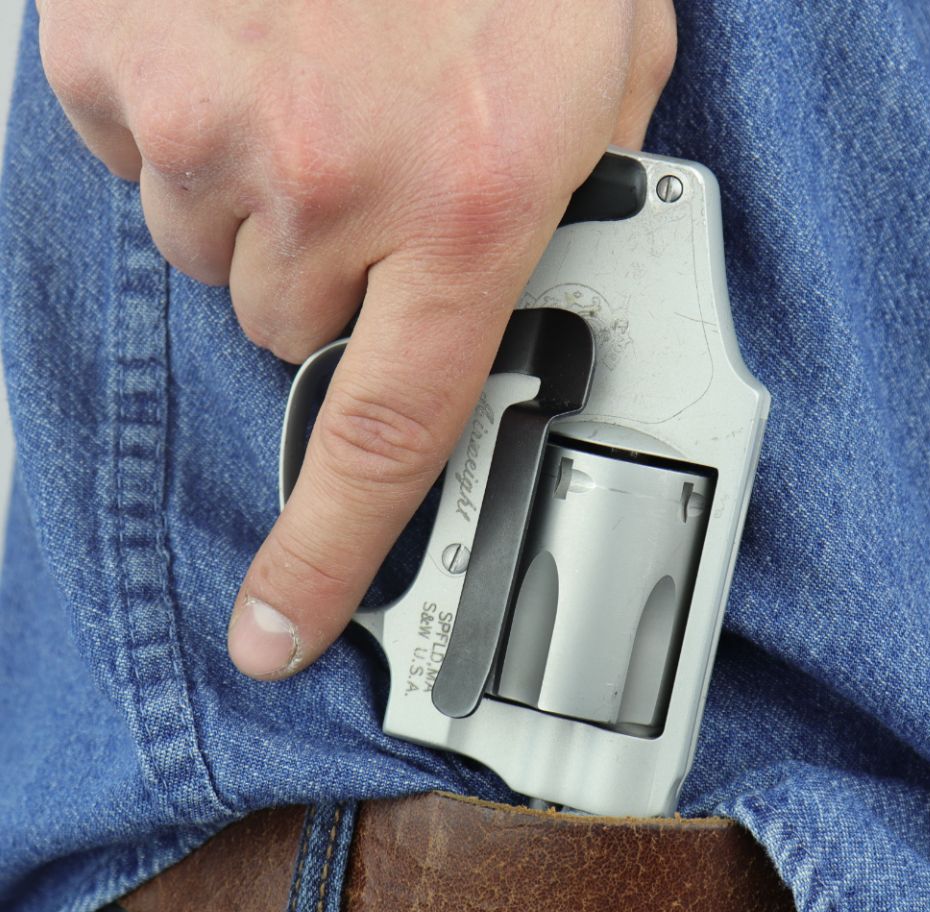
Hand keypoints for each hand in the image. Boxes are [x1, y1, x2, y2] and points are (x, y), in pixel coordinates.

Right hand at [38, 0, 675, 678]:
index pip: (387, 437)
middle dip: (324, 269)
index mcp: (471, 205)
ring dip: (258, 187)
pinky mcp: (121, 54)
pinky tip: (247, 35)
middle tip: (367, 158)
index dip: (323, 556)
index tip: (275, 631)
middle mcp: (333, 182)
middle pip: (285, 324)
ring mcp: (212, 118)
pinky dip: (185, 112)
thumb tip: (526, 272)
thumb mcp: (605, 68)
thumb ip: (570, 194)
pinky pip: (139, 144)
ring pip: (209, 241)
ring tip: (312, 74)